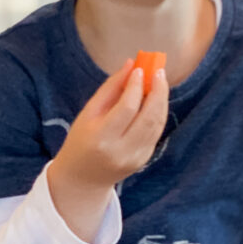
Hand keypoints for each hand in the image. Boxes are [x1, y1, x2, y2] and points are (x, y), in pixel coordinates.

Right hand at [52, 59, 169, 189]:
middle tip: (159, 71)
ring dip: (161, 100)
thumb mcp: (88, 113)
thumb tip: (130, 65)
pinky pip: (156, 132)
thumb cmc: (81, 140)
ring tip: (159, 81)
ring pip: (157, 124)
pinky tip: (156, 100)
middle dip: (158, 91)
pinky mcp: (144, 160)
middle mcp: (121, 151)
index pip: (126, 108)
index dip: (136, 86)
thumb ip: (110, 89)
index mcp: (101, 138)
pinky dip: (159, 113)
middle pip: (149, 117)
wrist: (82, 179)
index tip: (140, 69)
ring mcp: (136, 158)